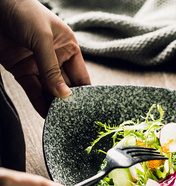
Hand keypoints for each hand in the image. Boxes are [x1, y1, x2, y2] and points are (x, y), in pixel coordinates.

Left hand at [0, 0, 90, 117]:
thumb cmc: (22, 11)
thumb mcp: (42, 38)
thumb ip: (52, 69)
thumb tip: (64, 95)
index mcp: (68, 48)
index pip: (81, 76)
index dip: (85, 92)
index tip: (87, 108)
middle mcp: (56, 59)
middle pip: (66, 86)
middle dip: (69, 101)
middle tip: (73, 117)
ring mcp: (39, 66)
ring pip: (50, 91)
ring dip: (54, 105)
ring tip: (60, 119)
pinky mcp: (23, 71)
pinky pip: (34, 90)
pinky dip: (39, 102)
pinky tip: (45, 113)